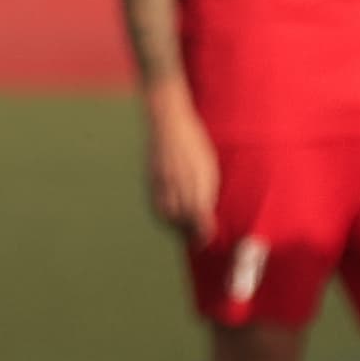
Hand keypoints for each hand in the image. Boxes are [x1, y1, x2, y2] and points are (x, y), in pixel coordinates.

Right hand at [144, 98, 218, 243]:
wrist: (168, 121)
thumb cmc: (194, 142)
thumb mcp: (208, 164)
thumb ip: (207, 189)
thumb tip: (206, 213)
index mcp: (198, 176)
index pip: (199, 212)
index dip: (203, 229)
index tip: (207, 239)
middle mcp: (180, 180)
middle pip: (183, 217)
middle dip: (190, 232)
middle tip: (198, 239)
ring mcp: (163, 179)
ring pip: (167, 213)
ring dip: (175, 226)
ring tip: (183, 230)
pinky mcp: (151, 177)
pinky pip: (156, 203)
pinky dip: (163, 215)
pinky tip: (169, 216)